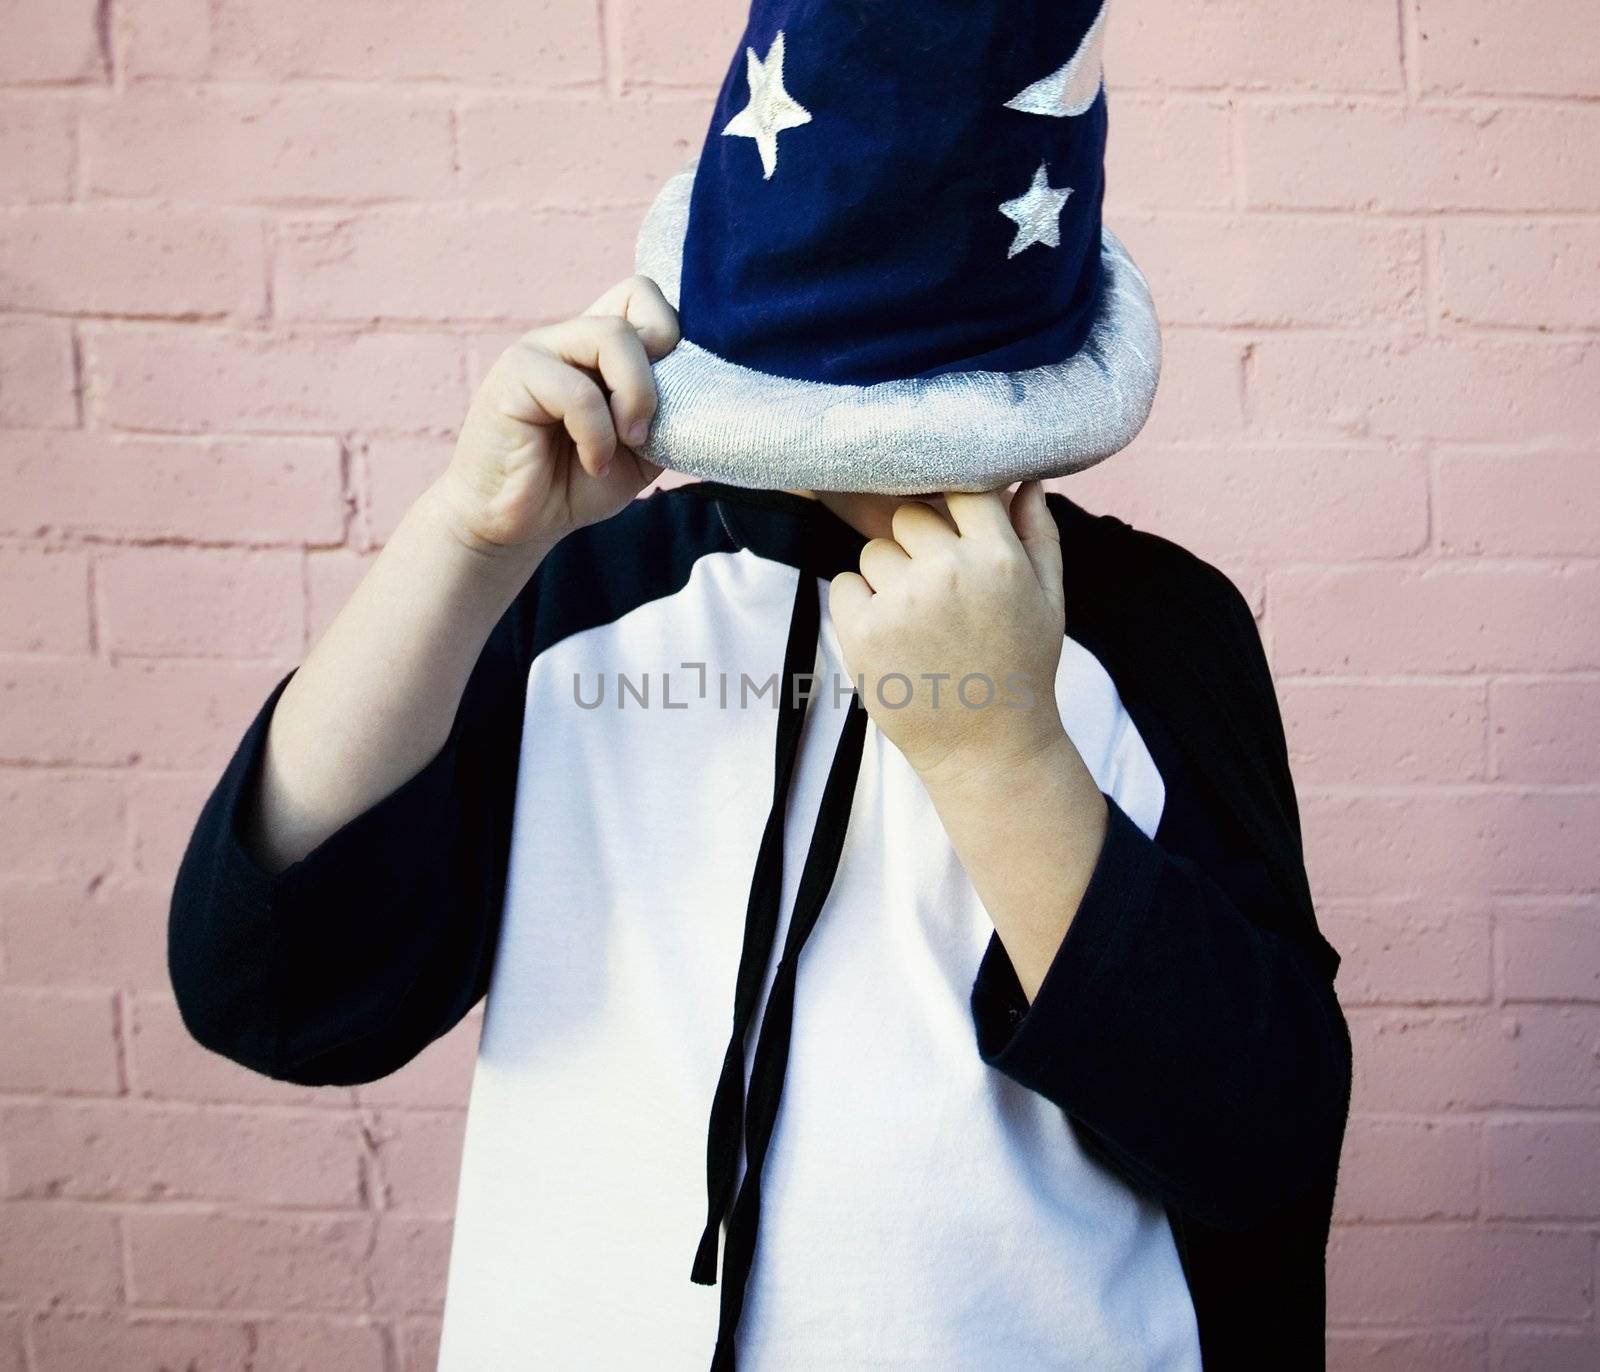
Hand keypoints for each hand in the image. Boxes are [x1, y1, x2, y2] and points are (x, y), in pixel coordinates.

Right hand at [430, 274, 679, 560]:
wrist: (516, 525)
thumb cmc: (576, 484)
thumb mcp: (645, 448)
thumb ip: (671, 411)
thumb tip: (708, 386)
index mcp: (599, 346)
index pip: (643, 293)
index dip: (671, 333)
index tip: (669, 395)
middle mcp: (570, 337)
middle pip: (637, 303)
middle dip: (657, 374)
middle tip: (645, 430)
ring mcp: (540, 349)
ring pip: (612, 334)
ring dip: (635, 397)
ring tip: (625, 444)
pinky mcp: (514, 375)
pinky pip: (578, 391)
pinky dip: (598, 436)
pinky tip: (593, 463)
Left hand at [829, 482, 1068, 783]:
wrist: (987, 748)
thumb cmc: (1020, 668)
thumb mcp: (1049, 599)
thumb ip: (1038, 533)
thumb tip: (1025, 478)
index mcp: (998, 558)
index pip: (962, 490)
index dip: (952, 507)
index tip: (951, 532)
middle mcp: (949, 572)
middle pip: (909, 517)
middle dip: (917, 546)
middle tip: (936, 592)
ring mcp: (902, 601)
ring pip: (874, 552)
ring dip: (887, 578)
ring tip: (916, 623)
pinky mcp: (863, 631)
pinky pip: (844, 585)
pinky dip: (858, 605)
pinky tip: (890, 636)